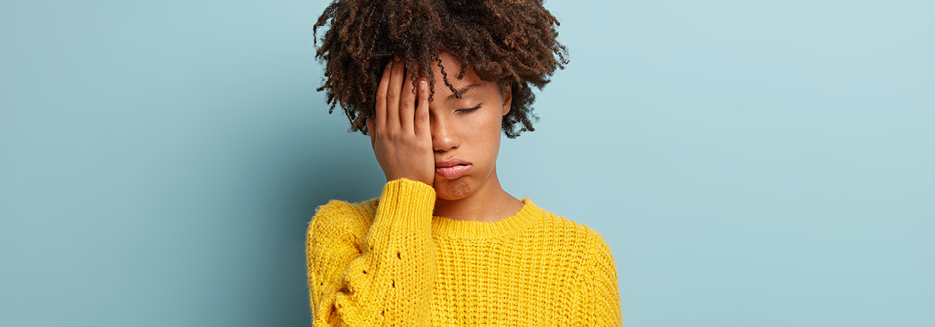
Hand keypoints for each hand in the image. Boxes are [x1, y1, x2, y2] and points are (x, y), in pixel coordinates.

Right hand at [366, 58, 433, 185]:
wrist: (406, 190)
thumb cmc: (395, 170)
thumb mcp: (379, 151)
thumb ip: (374, 132)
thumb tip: (369, 117)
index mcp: (381, 130)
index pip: (380, 99)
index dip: (384, 80)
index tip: (388, 65)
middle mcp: (390, 130)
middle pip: (391, 96)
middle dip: (395, 74)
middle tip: (400, 56)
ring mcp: (405, 135)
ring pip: (404, 102)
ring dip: (408, 80)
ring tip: (412, 63)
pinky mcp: (420, 141)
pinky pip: (420, 115)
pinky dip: (421, 97)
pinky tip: (424, 83)